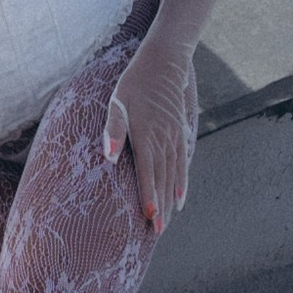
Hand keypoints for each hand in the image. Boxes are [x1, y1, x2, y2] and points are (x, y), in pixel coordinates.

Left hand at [103, 40, 195, 232]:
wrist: (165, 61)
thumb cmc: (134, 82)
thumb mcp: (118, 101)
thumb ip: (114, 129)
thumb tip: (108, 155)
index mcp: (147, 134)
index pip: (148, 172)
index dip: (149, 196)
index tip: (150, 217)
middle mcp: (165, 139)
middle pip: (164, 178)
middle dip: (162, 205)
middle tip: (159, 231)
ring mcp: (175, 136)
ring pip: (175, 173)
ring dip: (172, 197)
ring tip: (170, 218)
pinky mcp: (181, 132)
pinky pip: (183, 162)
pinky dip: (183, 180)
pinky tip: (181, 194)